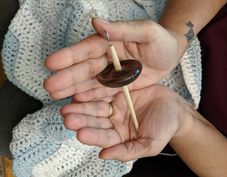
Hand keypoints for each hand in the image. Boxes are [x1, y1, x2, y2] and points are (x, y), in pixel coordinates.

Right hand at [44, 18, 185, 100]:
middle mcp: (106, 58)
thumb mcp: (146, 32)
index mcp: (109, 42)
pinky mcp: (118, 86)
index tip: (51, 63)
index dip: (69, 56)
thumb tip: (95, 21)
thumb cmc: (160, 40)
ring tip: (56, 95)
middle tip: (49, 86)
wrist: (171, 54)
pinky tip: (77, 102)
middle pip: (84, 68)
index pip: (86, 49)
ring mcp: (111, 74)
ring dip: (73, 89)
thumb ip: (121, 29)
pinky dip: (90, 97)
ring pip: (89, 82)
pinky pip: (102, 92)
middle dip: (66, 77)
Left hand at [60, 85, 192, 160]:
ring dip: (82, 106)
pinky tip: (82, 92)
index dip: (92, 135)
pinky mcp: (117, 92)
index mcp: (120, 137)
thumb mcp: (150, 144)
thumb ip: (128, 152)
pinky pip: (104, 91)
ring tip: (69, 106)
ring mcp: (115, 106)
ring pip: (96, 106)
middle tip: (68, 118)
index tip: (80, 134)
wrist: (175, 108)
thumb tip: (104, 156)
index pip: (103, 137)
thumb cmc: (165, 128)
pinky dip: (93, 92)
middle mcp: (114, 122)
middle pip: (95, 121)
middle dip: (81, 120)